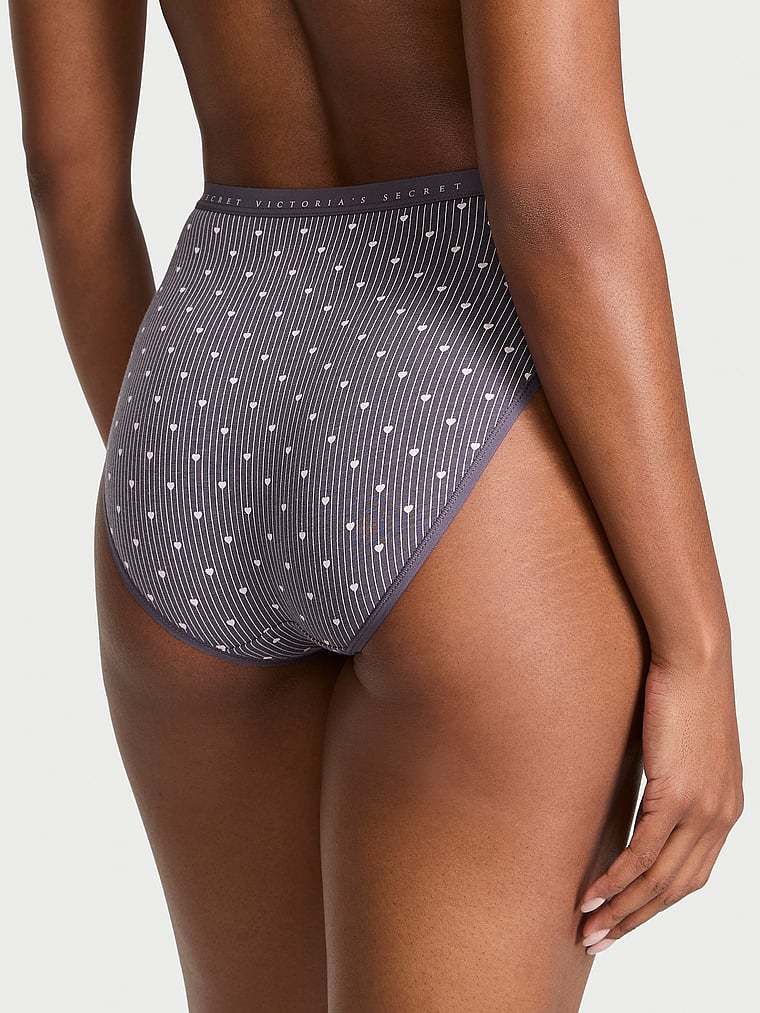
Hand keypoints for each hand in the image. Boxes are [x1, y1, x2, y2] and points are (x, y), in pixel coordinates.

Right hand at [579, 645, 742, 953]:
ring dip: (622, 911)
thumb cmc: (684, 690)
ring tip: (589, 930)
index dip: (654, 904)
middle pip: (676, 889)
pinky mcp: (678, 795)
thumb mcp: (682, 744)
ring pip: (659, 880)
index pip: (690, 876)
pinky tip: (593, 895)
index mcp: (726, 810)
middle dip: (635, 921)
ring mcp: (703, 810)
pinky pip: (644, 852)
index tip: (623, 920)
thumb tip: (642, 793)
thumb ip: (671, 777)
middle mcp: (720, 818)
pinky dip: (617, 880)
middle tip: (599, 941)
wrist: (696, 657)